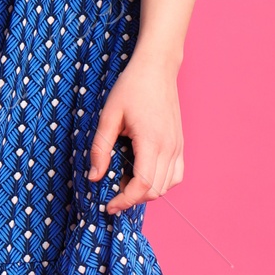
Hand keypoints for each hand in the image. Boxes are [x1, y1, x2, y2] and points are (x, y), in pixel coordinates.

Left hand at [88, 52, 182, 211]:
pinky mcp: (179, 144)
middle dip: (133, 198)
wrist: (157, 68)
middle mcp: (170, 147)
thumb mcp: (109, 116)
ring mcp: (178, 146)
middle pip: (155, 190)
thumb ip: (100, 148)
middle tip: (112, 192)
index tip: (109, 206)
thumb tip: (94, 177)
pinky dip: (160, 182)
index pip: (143, 185)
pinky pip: (175, 174)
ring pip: (167, 185)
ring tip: (126, 180)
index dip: (125, 201)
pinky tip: (143, 173)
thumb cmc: (131, 88)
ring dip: (147, 191)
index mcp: (152, 141)